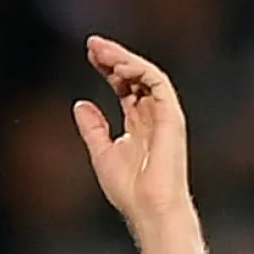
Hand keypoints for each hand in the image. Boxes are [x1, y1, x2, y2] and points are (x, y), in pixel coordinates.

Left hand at [72, 36, 191, 232]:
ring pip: (146, 75)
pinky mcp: (172, 116)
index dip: (107, 69)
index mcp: (138, 124)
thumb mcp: (102, 153)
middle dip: (114, 58)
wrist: (149, 210)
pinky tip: (117, 67)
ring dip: (124, 59)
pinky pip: (157, 83)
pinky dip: (138, 71)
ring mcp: (164, 114)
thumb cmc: (129, 190)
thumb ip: (93, 128)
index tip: (89, 56)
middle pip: (134, 77)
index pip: (124, 87)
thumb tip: (81, 104)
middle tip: (92, 44)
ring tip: (101, 51)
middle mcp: (153, 115)